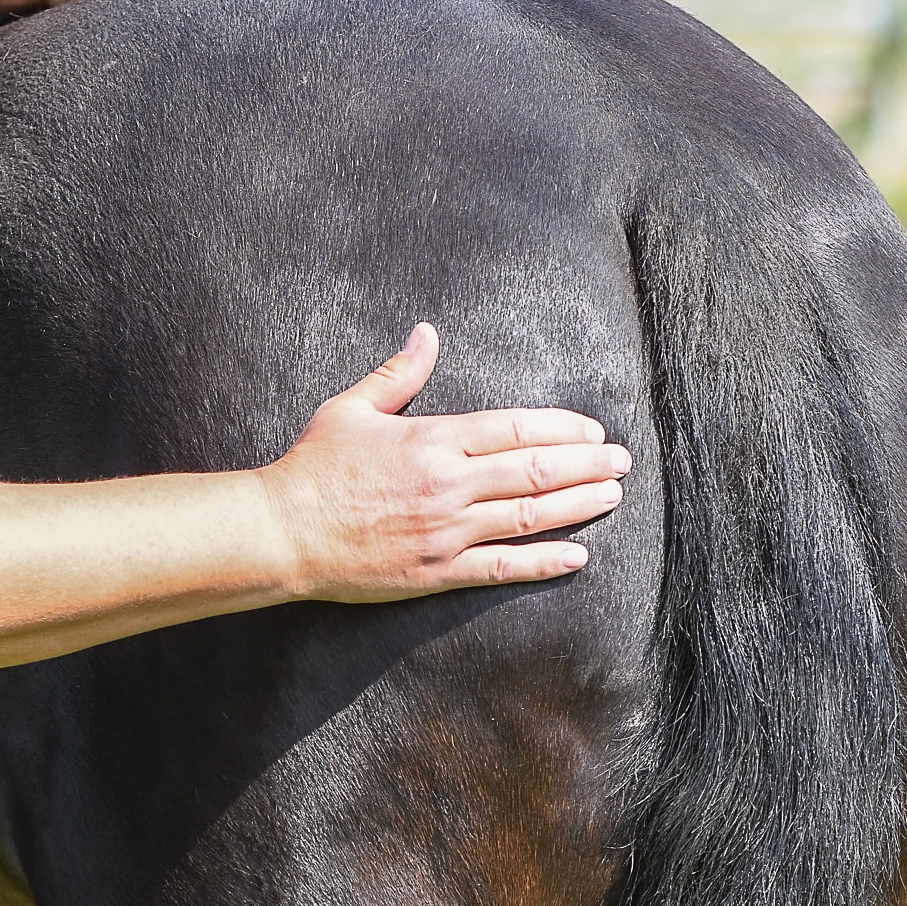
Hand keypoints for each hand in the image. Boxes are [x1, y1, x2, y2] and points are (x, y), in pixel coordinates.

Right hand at [260, 323, 630, 602]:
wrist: (283, 532)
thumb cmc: (313, 467)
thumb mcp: (352, 409)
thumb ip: (398, 374)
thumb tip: (426, 333)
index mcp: (432, 440)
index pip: (514, 429)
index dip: (561, 429)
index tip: (593, 430)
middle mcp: (448, 485)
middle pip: (533, 470)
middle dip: (586, 464)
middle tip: (623, 461)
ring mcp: (446, 532)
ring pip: (528, 515)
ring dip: (577, 505)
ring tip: (612, 496)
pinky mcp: (437, 572)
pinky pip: (501, 567)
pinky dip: (543, 562)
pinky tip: (577, 555)